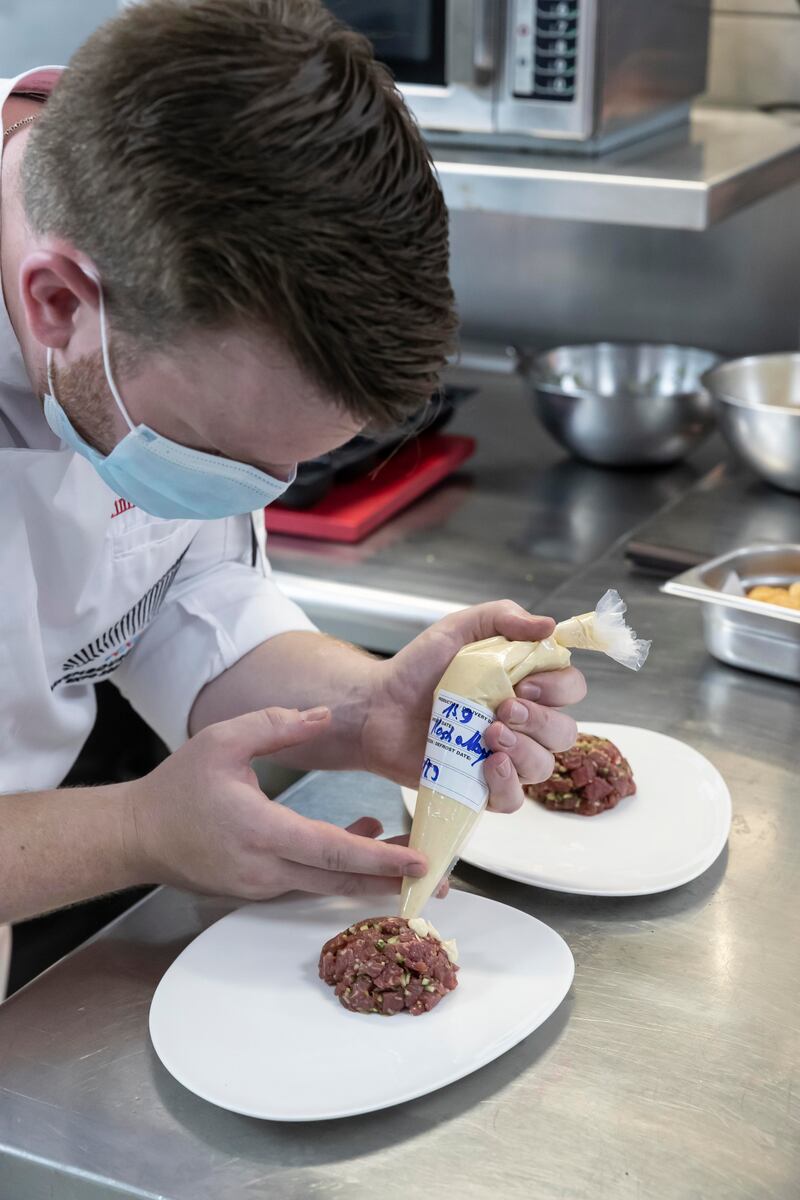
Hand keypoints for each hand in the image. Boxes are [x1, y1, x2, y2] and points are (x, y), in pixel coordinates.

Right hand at [125, 705, 436, 900]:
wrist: (137, 835)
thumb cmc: (177, 788)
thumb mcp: (223, 741)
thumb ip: (276, 725)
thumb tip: (324, 715)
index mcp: (261, 831)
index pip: (331, 850)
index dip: (378, 857)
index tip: (417, 861)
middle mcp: (265, 867)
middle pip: (340, 879)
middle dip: (391, 880)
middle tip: (437, 881)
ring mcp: (262, 883)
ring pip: (327, 882)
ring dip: (370, 874)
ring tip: (412, 864)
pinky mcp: (258, 887)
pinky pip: (309, 879)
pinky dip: (340, 866)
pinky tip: (364, 835)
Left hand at [363, 600, 585, 812]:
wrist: (378, 706)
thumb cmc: (418, 668)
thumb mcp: (458, 629)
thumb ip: (502, 617)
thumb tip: (549, 625)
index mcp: (526, 684)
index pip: (571, 687)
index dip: (559, 687)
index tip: (526, 682)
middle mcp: (522, 723)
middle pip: (564, 732)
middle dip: (541, 720)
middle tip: (503, 708)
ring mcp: (504, 756)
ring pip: (544, 766)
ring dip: (525, 751)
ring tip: (490, 735)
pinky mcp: (480, 787)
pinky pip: (514, 800)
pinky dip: (507, 785)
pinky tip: (488, 765)